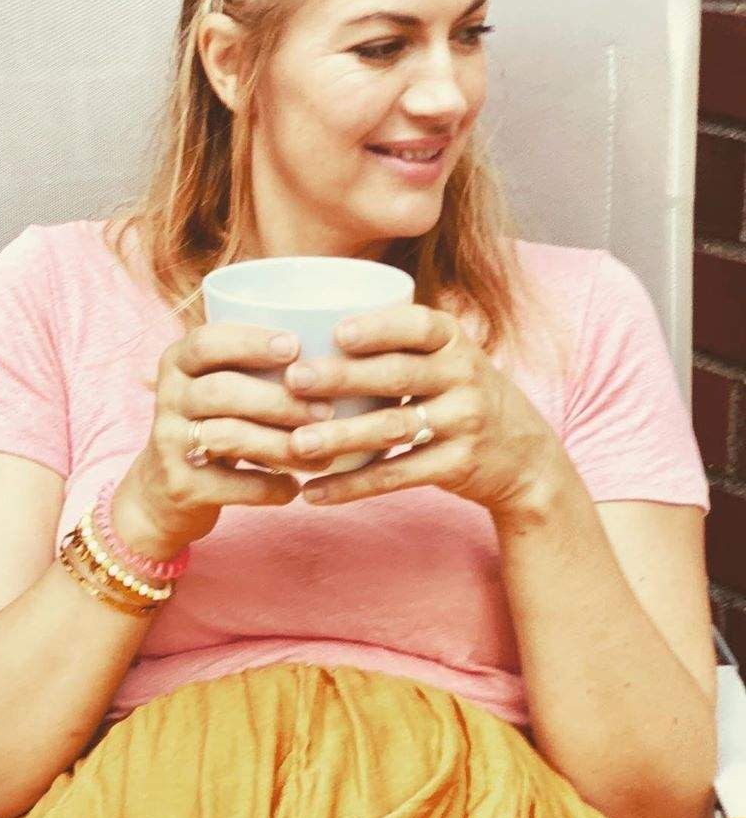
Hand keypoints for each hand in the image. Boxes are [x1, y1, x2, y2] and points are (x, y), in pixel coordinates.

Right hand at [113, 322, 336, 559]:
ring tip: (322, 456)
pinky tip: (293, 488)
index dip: (251, 343)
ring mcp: (168, 442)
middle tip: (326, 411)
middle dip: (278, 400)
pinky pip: (233, 485)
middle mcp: (167, 397)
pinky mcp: (180, 485)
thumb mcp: (218, 391)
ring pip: (228, 437)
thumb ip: (254, 371)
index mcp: (177, 363)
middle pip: (222, 390)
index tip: (295, 346)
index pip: (207, 342)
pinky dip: (269, 488)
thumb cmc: (211, 427)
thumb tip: (328, 362)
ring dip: (281, 445)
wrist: (162, 493)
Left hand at [282, 302, 565, 517]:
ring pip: (393, 428)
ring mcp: (464, 422)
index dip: (379, 328)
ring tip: (297, 444)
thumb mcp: (447, 358)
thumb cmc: (460, 395)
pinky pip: (397, 475)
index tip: (337, 331)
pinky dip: (353, 486)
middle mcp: (464, 376)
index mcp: (454, 340)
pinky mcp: (457, 465)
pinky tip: (315, 492)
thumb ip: (398, 343)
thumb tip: (309, 326)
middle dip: (342, 377)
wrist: (523, 455)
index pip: (418, 325)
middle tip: (293, 380)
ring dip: (342, 436)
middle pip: (397, 375)